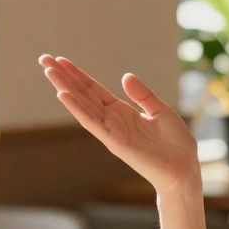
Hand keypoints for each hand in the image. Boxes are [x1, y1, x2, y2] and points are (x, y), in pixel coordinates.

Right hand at [39, 54, 199, 194]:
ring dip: (65, 88)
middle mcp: (112, 120)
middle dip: (64, 77)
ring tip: (49, 71)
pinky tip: (63, 95)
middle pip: (82, 94)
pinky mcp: (115, 143)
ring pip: (82, 106)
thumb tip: (125, 76)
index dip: (77, 75)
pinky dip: (78, 109)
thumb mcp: (161, 111)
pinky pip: (92, 123)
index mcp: (122, 111)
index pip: (93, 89)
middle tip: (44, 59)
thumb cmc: (175, 143)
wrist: (184, 168)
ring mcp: (111, 131)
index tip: (60, 60)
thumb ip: (142, 95)